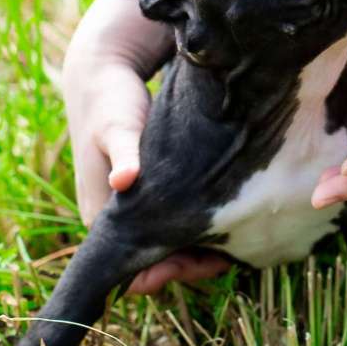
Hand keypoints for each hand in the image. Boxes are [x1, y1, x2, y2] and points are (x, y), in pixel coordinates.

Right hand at [63, 0, 229, 293]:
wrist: (104, 73)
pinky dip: (203, 221)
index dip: (175, 272)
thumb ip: (122, 154)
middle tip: (240, 253)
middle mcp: (118, 220)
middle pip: (161, 261)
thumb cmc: (108, 103)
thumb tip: (124, 180)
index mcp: (101, 217)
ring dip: (204, 243)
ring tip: (245, 234)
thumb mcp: (115, 128)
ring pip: (174, 242)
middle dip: (198, 261)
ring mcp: (137, 208)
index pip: (139, 271)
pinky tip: (233, 211)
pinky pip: (181, 220)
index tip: (213, 260)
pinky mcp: (154, 192)